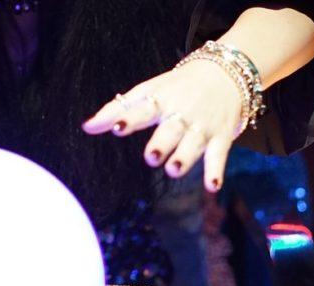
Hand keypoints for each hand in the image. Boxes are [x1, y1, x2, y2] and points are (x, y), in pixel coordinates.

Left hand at [82, 58, 243, 192]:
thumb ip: (117, 110)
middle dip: (162, 142)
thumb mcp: (148, 92)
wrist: (226, 72)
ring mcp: (202, 126)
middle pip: (171, 129)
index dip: (130, 118)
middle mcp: (182, 113)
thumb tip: (86, 127)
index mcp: (161, 100)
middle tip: (151, 156)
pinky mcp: (221, 137)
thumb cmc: (177, 87)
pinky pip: (219, 155)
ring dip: (185, 157)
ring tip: (173, 169)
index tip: (116, 127)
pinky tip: (212, 186)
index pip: (144, 108)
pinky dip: (216, 170)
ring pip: (193, 143)